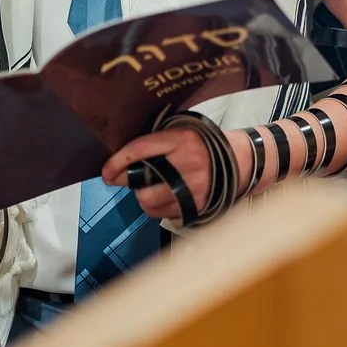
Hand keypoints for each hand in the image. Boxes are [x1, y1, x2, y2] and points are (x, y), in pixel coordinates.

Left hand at [103, 126, 253, 220]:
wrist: (240, 160)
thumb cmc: (204, 145)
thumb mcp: (181, 132)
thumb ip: (155, 143)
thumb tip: (120, 162)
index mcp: (181, 138)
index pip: (139, 149)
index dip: (117, 162)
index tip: (106, 170)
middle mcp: (188, 163)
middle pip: (141, 181)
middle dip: (128, 182)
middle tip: (127, 179)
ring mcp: (194, 187)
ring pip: (149, 201)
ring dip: (143, 197)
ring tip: (151, 188)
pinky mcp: (198, 205)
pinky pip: (163, 214)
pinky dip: (157, 207)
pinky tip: (164, 197)